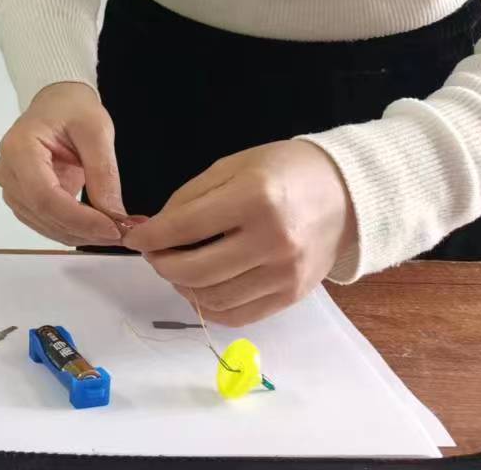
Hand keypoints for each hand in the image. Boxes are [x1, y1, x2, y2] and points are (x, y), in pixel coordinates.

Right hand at [0, 82, 129, 246]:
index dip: (79, 219)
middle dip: (85, 230)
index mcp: (20, 148)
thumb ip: (103, 172)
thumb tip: (114, 216)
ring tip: (116, 229)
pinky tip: (99, 226)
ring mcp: (12, 187)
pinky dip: (74, 230)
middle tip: (124, 232)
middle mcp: (8, 171)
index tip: (113, 228)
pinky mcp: (22, 198)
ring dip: (81, 234)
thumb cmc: (71, 109)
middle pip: (44, 214)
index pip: (45, 196)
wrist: (56, 104)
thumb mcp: (96, 131)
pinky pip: (46, 223)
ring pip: (45, 225)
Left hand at [123, 141, 355, 326]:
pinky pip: (238, 315)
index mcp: (254, 198)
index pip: (185, 227)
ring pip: (213, 298)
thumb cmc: (283, 171)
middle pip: (195, 270)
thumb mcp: (232, 166)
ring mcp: (285, 273)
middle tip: (154, 254)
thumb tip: (154, 230)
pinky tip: (201, 288)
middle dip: (162, 264)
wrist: (346, 193)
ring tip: (177, 269)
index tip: (135, 239)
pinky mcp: (292, 296)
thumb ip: (190, 198)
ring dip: (183, 287)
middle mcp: (272, 240)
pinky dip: (210, 307)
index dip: (151, 237)